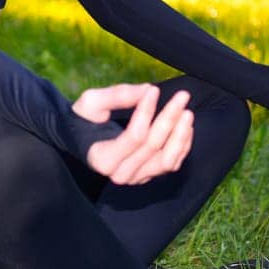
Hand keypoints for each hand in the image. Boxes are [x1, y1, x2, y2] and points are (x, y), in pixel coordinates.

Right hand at [75, 83, 193, 184]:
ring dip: (180, 135)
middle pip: (153, 146)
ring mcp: (136, 178)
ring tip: (187, 112)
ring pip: (167, 161)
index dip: (147, 112)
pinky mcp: (148, 176)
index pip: (134, 136)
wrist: (81, 140)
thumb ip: (118, 95)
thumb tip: (149, 90)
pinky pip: (171, 164)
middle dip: (170, 118)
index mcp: (102, 158)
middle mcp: (120, 174)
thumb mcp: (91, 102)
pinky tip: (186, 126)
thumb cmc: (84, 119)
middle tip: (182, 96)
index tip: (155, 90)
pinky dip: (182, 145)